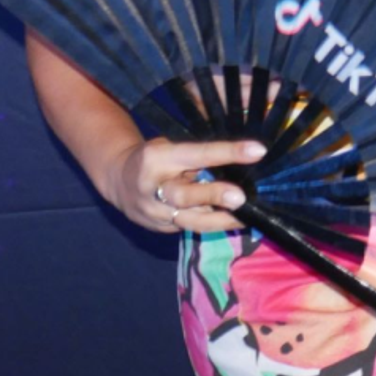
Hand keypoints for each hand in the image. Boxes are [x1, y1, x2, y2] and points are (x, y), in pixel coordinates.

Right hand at [107, 137, 265, 233]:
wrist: (118, 180)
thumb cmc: (155, 156)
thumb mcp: (171, 146)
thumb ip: (197, 154)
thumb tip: (241, 159)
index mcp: (158, 157)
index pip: (197, 154)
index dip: (228, 152)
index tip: (257, 151)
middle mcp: (153, 187)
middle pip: (184, 195)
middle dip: (214, 195)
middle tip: (241, 198)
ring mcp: (154, 213)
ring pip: (189, 220)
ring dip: (221, 220)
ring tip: (248, 218)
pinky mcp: (160, 228)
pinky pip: (190, 227)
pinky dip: (213, 224)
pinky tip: (234, 221)